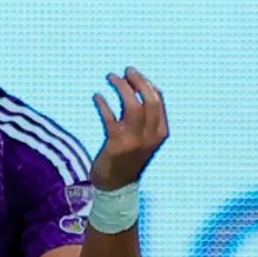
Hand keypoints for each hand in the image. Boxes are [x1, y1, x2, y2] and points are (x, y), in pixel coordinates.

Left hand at [90, 67, 168, 189]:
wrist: (117, 186)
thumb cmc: (129, 158)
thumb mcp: (145, 140)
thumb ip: (146, 120)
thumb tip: (141, 88)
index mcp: (160, 133)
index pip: (159, 101)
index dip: (147, 84)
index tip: (135, 75)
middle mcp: (150, 135)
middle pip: (149, 100)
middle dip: (138, 81)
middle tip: (126, 71)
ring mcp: (134, 140)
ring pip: (132, 105)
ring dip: (121, 87)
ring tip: (110, 77)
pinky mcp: (116, 144)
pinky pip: (110, 116)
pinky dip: (103, 103)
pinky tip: (97, 96)